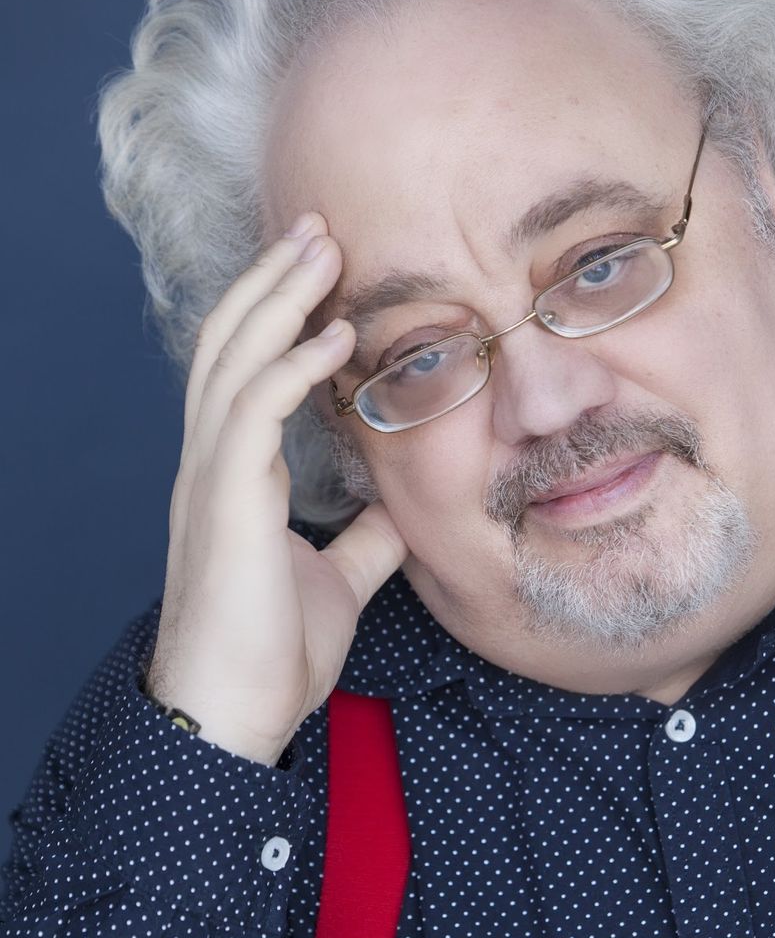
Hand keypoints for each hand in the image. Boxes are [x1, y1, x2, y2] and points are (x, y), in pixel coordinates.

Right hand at [144, 213, 407, 765]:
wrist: (236, 712)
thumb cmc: (274, 652)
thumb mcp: (338, 578)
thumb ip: (364, 536)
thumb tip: (400, 505)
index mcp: (233, 477)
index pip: (244, 372)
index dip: (276, 316)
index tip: (323, 272)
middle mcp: (213, 464)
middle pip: (230, 344)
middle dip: (272, 279)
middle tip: (316, 225)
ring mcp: (213, 477)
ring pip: (234, 359)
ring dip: (279, 297)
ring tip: (322, 245)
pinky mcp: (226, 500)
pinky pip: (253, 410)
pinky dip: (292, 363)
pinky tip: (336, 333)